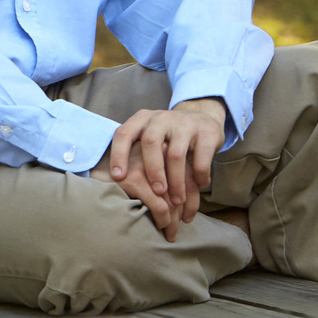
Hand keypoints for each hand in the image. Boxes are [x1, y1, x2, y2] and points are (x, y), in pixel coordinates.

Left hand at [91, 98, 227, 240]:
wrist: (202, 116)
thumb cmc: (168, 135)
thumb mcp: (149, 136)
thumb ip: (134, 150)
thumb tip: (111, 179)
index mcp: (142, 118)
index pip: (124, 133)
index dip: (118, 155)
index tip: (118, 177)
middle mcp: (161, 118)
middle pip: (150, 143)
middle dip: (152, 171)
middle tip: (157, 193)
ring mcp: (185, 123)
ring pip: (176, 154)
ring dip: (176, 181)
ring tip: (177, 200)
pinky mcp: (206, 132)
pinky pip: (200, 158)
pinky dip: (199, 176)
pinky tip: (199, 186)